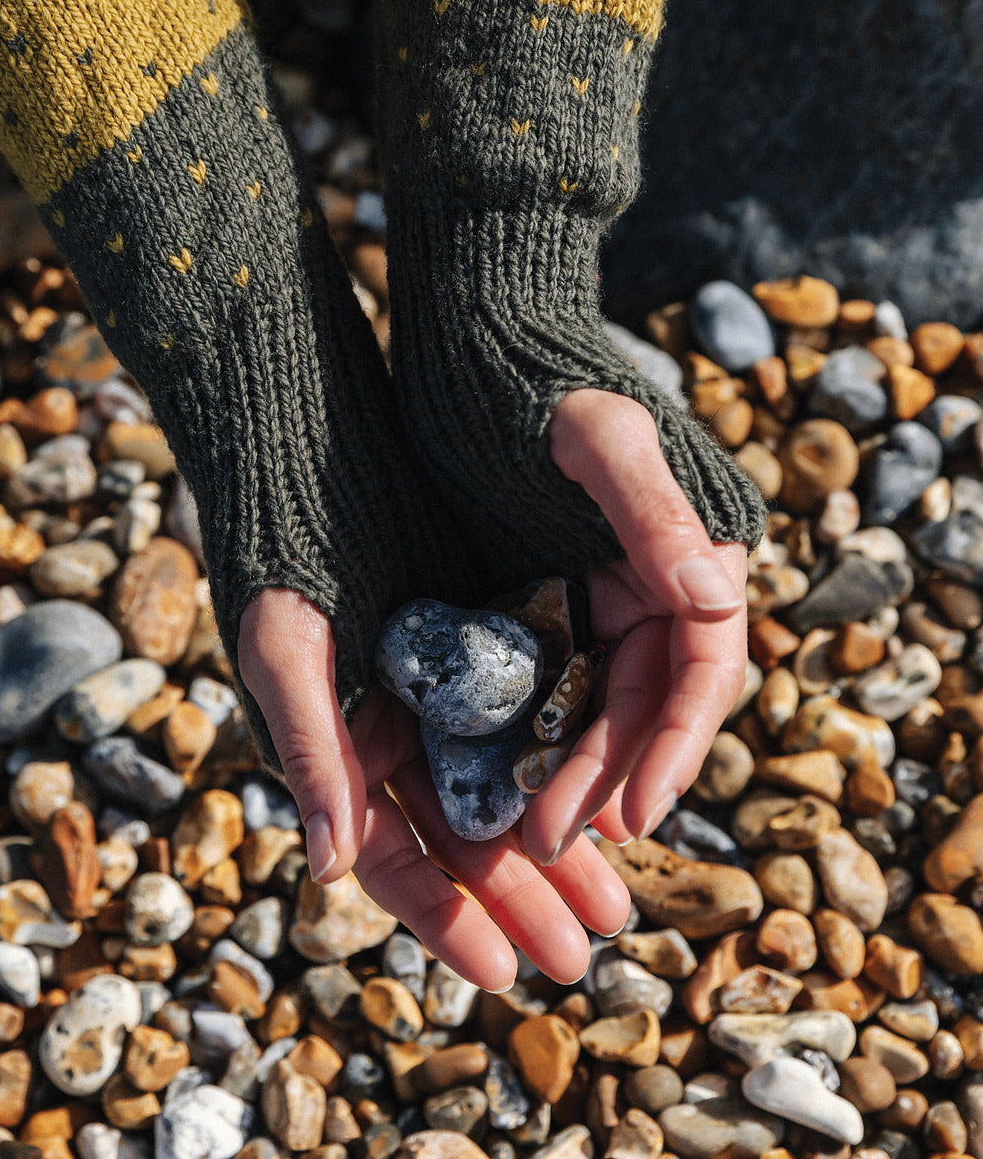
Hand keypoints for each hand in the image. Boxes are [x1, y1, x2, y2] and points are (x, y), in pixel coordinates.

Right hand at [238, 587, 631, 990]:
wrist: (314, 443)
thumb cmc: (285, 551)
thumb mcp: (289, 646)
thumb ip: (310, 748)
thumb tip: (328, 871)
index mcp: (342, 747)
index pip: (391, 854)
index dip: (444, 914)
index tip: (501, 970)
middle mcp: (398, 731)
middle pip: (463, 837)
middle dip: (520, 899)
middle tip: (582, 954)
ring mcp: (449, 690)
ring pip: (510, 789)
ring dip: (558, 851)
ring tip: (614, 906)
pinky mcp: (495, 641)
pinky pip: (539, 719)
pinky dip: (571, 765)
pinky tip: (619, 804)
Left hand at [520, 389, 748, 865]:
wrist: (475, 348)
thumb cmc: (544, 383)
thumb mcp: (601, 436)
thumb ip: (654, 511)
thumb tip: (714, 595)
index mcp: (690, 553)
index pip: (702, 666)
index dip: (676, 743)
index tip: (638, 808)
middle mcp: (653, 586)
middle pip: (644, 704)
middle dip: (609, 777)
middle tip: (555, 839)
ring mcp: (594, 599)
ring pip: (592, 709)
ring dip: (568, 773)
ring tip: (527, 835)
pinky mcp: (538, 604)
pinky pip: (539, 687)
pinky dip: (525, 737)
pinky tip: (493, 784)